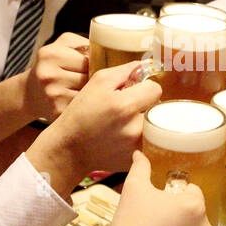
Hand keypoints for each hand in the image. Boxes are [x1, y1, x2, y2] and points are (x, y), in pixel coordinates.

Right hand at [21, 33, 88, 120]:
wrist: (30, 93)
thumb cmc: (52, 66)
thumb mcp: (63, 45)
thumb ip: (83, 43)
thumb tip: (109, 51)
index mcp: (51, 54)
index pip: (87, 60)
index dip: (94, 64)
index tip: (94, 67)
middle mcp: (49, 75)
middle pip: (88, 77)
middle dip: (94, 79)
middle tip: (91, 79)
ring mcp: (52, 95)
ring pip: (88, 93)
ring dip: (92, 93)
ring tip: (87, 91)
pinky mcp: (57, 111)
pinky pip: (83, 106)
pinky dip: (85, 105)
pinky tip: (81, 102)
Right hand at [29, 61, 160, 186]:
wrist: (69, 148)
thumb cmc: (81, 113)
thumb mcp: (98, 82)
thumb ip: (125, 71)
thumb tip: (146, 66)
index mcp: (125, 106)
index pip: (156, 89)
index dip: (144, 87)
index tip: (134, 92)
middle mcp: (134, 128)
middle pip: (156, 108)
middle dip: (143, 105)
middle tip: (123, 109)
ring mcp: (137, 147)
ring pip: (152, 125)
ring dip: (141, 122)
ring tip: (120, 124)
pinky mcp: (136, 159)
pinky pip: (147, 142)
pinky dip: (137, 137)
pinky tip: (119, 138)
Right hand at [110, 151, 213, 225]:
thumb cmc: (131, 221)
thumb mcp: (134, 187)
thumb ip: (141, 167)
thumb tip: (139, 153)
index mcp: (195, 205)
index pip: (193, 192)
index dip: (175, 195)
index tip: (160, 204)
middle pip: (196, 213)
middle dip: (182, 215)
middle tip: (159, 221)